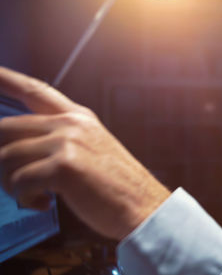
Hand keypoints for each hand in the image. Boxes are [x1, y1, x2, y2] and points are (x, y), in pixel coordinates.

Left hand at [0, 67, 170, 239]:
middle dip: (0, 161)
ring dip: (12, 186)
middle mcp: (71, 124)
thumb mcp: (93, 151)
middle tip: (15, 182)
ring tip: (36, 196)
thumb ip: (60, 141)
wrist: (144, 206)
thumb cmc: (117, 187)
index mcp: (79, 118)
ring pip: (6, 158)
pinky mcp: (64, 166)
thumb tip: (17, 151)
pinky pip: (18, 182)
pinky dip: (25, 199)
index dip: (7, 79)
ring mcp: (68, 142)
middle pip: (5, 129)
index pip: (35, 90)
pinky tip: (45, 204)